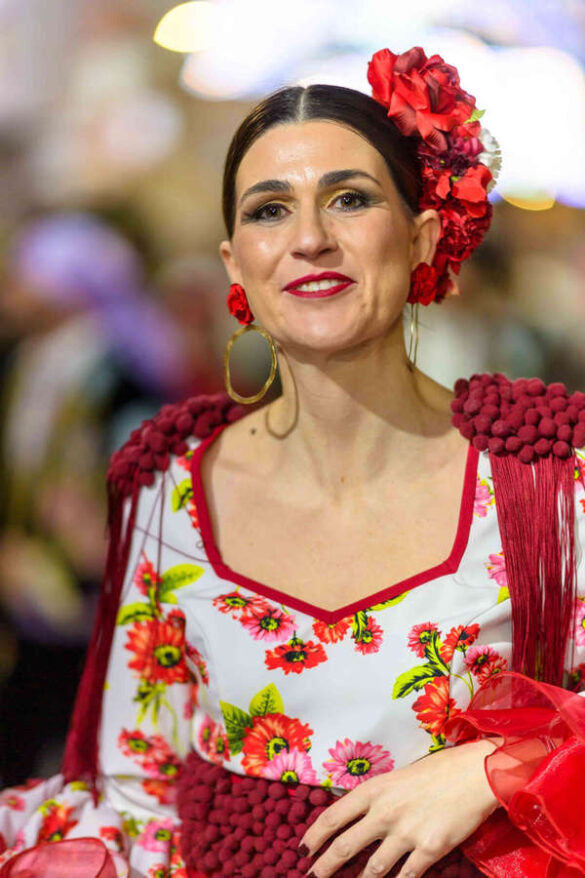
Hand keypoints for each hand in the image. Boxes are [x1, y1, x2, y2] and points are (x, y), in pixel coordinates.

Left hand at [300, 739, 498, 877]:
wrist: (474, 773)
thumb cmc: (437, 770)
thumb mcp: (398, 777)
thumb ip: (378, 798)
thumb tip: (359, 818)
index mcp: (375, 789)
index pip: (334, 816)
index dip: (315, 834)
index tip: (303, 848)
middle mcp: (385, 812)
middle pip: (345, 846)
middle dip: (325, 866)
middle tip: (312, 875)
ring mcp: (406, 833)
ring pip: (373, 869)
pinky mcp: (429, 849)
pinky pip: (406, 876)